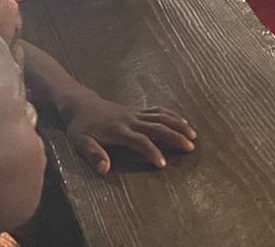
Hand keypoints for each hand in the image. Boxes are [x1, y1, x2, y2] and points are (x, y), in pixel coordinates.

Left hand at [63, 94, 196, 173]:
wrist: (82, 105)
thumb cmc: (81, 128)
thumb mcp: (81, 142)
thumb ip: (93, 155)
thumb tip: (104, 169)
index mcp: (119, 131)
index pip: (140, 141)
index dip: (152, 152)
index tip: (163, 163)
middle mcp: (131, 121)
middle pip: (158, 127)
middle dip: (175, 137)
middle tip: (190, 147)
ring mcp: (136, 114)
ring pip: (162, 117)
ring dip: (178, 125)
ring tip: (193, 135)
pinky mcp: (137, 110)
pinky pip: (158, 111)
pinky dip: (172, 115)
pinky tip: (182, 121)